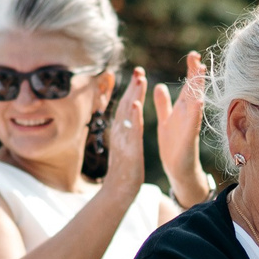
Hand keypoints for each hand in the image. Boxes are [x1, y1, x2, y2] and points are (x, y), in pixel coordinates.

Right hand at [97, 68, 149, 189]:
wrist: (118, 189)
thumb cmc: (125, 168)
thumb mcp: (126, 144)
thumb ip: (127, 129)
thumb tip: (128, 117)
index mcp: (121, 129)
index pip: (126, 105)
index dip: (132, 89)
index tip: (139, 75)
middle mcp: (120, 131)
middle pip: (125, 104)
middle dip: (133, 86)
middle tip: (140, 69)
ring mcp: (123, 139)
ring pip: (128, 113)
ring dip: (133, 95)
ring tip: (140, 79)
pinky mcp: (129, 149)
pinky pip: (131, 130)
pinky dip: (132, 116)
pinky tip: (136, 104)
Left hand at [153, 52, 208, 202]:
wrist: (177, 169)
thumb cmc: (173, 145)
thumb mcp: (166, 120)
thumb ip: (163, 104)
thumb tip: (159, 85)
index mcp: (182, 109)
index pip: (188, 85)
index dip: (191, 71)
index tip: (192, 55)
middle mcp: (188, 114)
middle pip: (194, 89)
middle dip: (196, 73)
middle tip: (197, 56)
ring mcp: (190, 125)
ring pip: (195, 102)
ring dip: (198, 87)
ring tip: (201, 72)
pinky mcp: (189, 137)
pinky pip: (192, 123)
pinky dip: (195, 111)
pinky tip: (197, 101)